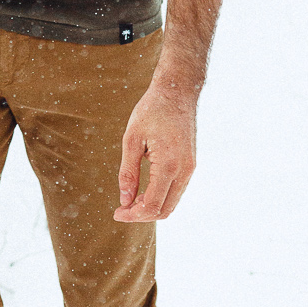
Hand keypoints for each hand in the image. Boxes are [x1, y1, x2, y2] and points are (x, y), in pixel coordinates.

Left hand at [114, 77, 196, 222]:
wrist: (177, 91)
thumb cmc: (151, 111)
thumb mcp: (132, 139)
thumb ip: (128, 172)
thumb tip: (124, 199)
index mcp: (168, 165)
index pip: (152, 205)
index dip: (133, 215)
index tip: (116, 213)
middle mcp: (184, 170)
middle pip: (165, 210)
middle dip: (142, 215)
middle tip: (122, 209)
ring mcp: (191, 168)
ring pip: (173, 202)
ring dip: (152, 206)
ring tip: (130, 200)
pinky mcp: (191, 164)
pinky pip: (177, 190)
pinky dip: (161, 196)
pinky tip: (144, 190)